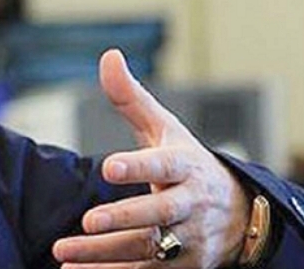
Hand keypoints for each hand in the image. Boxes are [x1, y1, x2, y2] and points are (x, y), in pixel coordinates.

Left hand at [52, 49, 251, 267]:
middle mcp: (188, 205)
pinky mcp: (182, 267)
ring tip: (64, 253)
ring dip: (103, 255)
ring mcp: (188, 240)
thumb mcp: (165, 128)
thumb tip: (109, 56)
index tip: (109, 167)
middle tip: (89, 220)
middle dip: (124, 218)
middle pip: (157, 214)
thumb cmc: (187, 163)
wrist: (240, 214)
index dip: (138, 167)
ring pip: (146, 250)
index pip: (162, 165)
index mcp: (184, 167)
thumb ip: (131, 98)